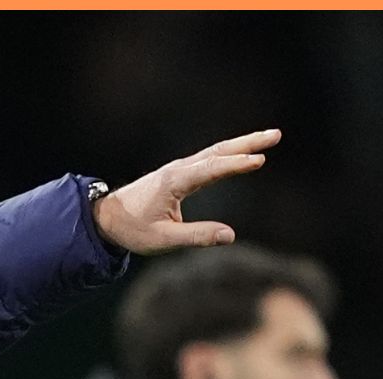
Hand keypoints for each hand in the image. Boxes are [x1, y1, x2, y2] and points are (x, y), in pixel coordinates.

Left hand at [93, 129, 280, 254]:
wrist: (107, 217)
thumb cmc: (133, 229)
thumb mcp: (163, 240)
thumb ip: (196, 236)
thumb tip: (230, 236)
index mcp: (174, 182)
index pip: (211, 170)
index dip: (235, 165)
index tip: (259, 160)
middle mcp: (178, 170)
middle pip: (218, 152)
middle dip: (248, 143)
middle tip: (275, 135)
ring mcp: (179, 169)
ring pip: (215, 151)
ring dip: (243, 144)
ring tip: (269, 137)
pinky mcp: (179, 174)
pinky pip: (209, 158)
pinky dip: (229, 152)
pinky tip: (243, 152)